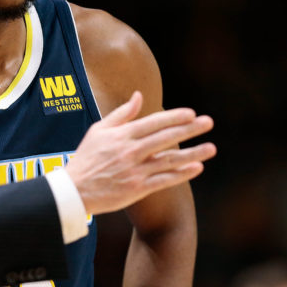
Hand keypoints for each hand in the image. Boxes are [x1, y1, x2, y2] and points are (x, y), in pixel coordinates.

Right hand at [65, 91, 215, 215]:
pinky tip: (197, 168)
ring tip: (211, 148)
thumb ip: (122, 114)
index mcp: (122, 135)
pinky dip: (181, 174)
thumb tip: (139, 96)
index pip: (153, 122)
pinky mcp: (138, 188)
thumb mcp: (99, 130)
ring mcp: (135, 171)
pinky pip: (165, 180)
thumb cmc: (86, 157)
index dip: (174, 117)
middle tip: (208, 123)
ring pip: (170, 160)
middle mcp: (131, 151)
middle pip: (166, 138)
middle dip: (189, 129)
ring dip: (193, 153)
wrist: (75, 190)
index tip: (191, 113)